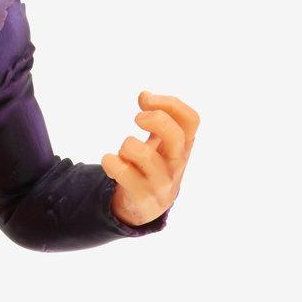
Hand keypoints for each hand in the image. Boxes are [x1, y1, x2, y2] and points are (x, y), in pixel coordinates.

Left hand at [102, 91, 199, 226]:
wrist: (146, 206)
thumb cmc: (153, 166)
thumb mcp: (160, 142)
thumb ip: (156, 118)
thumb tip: (144, 95)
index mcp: (184, 146)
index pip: (191, 120)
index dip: (170, 104)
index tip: (145, 100)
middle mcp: (177, 164)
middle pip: (176, 136)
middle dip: (155, 120)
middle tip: (137, 118)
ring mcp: (162, 182)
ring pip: (145, 156)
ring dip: (128, 146)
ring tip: (124, 151)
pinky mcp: (143, 197)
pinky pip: (124, 174)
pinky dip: (111, 162)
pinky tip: (110, 162)